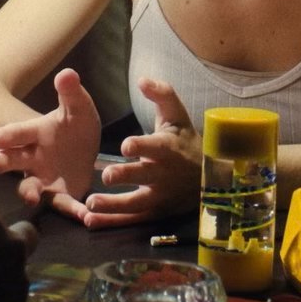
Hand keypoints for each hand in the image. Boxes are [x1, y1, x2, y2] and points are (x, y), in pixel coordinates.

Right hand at [0, 67, 101, 223]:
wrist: (84, 148)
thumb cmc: (74, 125)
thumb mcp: (78, 107)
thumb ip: (72, 93)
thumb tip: (67, 73)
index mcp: (34, 133)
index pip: (17, 133)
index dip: (8, 135)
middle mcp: (32, 157)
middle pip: (11, 160)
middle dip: (2, 162)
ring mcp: (43, 178)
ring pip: (30, 187)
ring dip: (29, 192)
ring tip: (32, 199)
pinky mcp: (59, 194)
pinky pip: (62, 204)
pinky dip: (71, 210)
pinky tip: (83, 215)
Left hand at [83, 76, 201, 228]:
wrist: (210, 177)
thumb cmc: (186, 141)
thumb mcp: (178, 114)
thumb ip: (162, 94)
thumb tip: (142, 79)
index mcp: (167, 148)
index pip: (154, 147)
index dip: (140, 146)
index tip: (126, 145)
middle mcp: (162, 174)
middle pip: (143, 176)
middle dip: (126, 176)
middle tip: (106, 176)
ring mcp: (158, 196)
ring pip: (135, 204)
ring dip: (113, 206)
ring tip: (90, 205)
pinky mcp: (154, 213)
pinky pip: (131, 219)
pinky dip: (111, 222)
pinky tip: (90, 221)